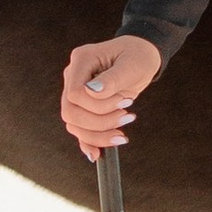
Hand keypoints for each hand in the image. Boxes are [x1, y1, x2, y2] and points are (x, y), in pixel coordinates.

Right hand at [61, 32, 161, 157]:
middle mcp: (73, 76)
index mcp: (81, 60)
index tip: (125, 101)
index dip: (99, 105)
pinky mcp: (83, 106)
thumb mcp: (132, 65)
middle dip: (99, 122)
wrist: (141, 57)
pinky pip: (79, 129)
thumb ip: (113, 79)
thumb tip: (92, 92)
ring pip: (74, 124)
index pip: (75, 94)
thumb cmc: (138, 56)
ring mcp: (75, 92)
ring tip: (123, 134)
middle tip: (128, 117)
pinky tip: (98, 154)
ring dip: (99, 134)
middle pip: (70, 112)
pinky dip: (88, 142)